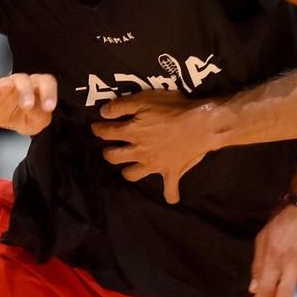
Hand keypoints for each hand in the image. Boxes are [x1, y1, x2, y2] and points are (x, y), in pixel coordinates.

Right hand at [0, 73, 57, 135]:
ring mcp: (4, 86)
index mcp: (38, 86)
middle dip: (26, 91)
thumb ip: (39, 116)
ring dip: (7, 85)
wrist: (8, 121)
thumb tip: (31, 108)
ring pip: (7, 81)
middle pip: (25, 80)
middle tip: (27, 105)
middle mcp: (22, 83)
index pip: (46, 82)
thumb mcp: (37, 122)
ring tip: (6, 87)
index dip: (49, 93)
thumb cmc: (27, 117)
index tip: (49, 108)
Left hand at [92, 90, 219, 203]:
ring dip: (128, 172)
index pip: (107, 133)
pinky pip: (169, 190)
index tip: (96, 127)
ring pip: (133, 175)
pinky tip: (170, 197)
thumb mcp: (144, 99)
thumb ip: (121, 106)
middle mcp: (139, 152)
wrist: (200, 126)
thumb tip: (103, 113)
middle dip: (109, 153)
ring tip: (129, 167)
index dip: (98, 129)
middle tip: (110, 149)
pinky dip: (170, 194)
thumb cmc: (173, 109)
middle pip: (115, 157)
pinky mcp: (171, 172)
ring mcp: (154, 165)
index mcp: (132, 133)